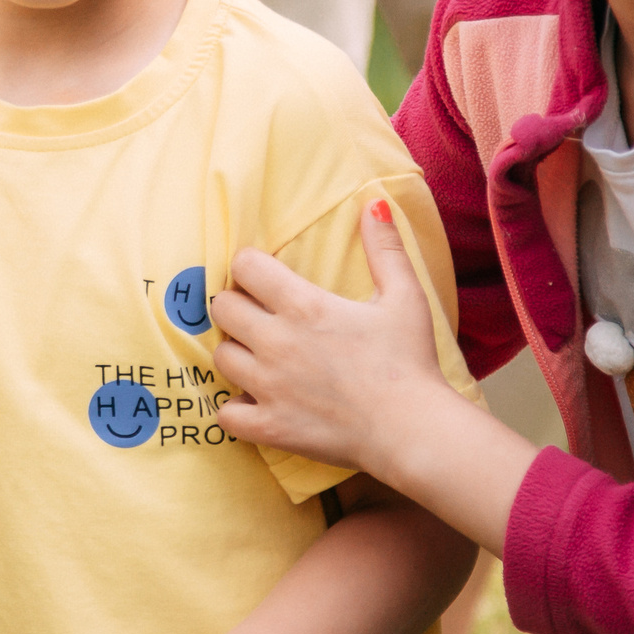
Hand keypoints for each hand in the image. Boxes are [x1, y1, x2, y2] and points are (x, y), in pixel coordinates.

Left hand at [213, 199, 450, 480]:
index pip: (245, 267)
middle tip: (257, 315)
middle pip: (222, 308)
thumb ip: (385, 248)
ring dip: (235, 352)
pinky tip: (255, 402)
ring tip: (257, 356)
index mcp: (304, 306)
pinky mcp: (270, 427)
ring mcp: (269, 387)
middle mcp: (277, 342)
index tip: (263, 276)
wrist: (413, 430)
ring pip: (220, 357)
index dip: (250, 267)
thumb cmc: (410, 361)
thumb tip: (374, 203)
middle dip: (236, 305)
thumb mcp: (405, 296)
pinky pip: (226, 414)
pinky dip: (235, 408)